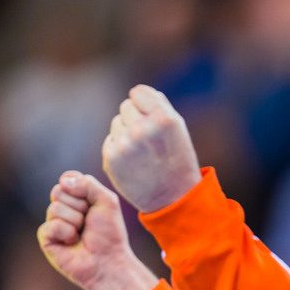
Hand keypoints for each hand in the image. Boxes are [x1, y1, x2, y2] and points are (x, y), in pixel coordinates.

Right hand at [37, 171, 157, 289]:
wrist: (109, 260)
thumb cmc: (110, 233)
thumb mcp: (107, 201)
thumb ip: (89, 184)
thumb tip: (63, 181)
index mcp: (77, 197)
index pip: (67, 178)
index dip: (80, 187)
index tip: (93, 202)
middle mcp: (63, 208)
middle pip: (58, 191)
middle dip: (80, 205)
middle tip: (89, 221)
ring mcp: (53, 222)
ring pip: (54, 208)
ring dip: (76, 221)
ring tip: (82, 234)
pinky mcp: (46, 238)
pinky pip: (51, 226)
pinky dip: (67, 233)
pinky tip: (72, 243)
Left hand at [103, 85, 201, 213]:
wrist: (172, 197)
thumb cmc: (178, 160)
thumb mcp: (179, 130)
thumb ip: (159, 106)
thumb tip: (138, 93)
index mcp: (163, 119)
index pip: (138, 92)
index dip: (144, 103)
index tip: (152, 116)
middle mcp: (142, 129)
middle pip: (125, 106)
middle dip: (135, 118)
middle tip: (149, 138)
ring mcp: (125, 144)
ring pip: (116, 123)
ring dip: (126, 133)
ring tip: (143, 151)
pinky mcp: (111, 159)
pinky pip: (110, 141)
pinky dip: (119, 148)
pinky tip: (133, 161)